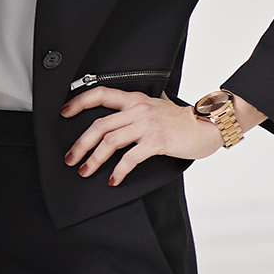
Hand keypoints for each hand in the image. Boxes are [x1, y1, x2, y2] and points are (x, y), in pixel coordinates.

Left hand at [60, 86, 255, 184]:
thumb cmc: (182, 121)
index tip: (64, 112)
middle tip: (70, 157)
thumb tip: (111, 127)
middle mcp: (138, 109)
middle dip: (80, 144)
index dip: (79, 102)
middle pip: (99, 125)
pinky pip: (129, 157)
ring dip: (93, 159)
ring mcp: (147, 125)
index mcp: (135, 100)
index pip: (101, 94)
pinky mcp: (156, 141)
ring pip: (109, 141)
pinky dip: (118, 170)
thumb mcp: (154, 109)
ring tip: (86, 170)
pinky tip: (113, 179)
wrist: (208, 125)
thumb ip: (134, 114)